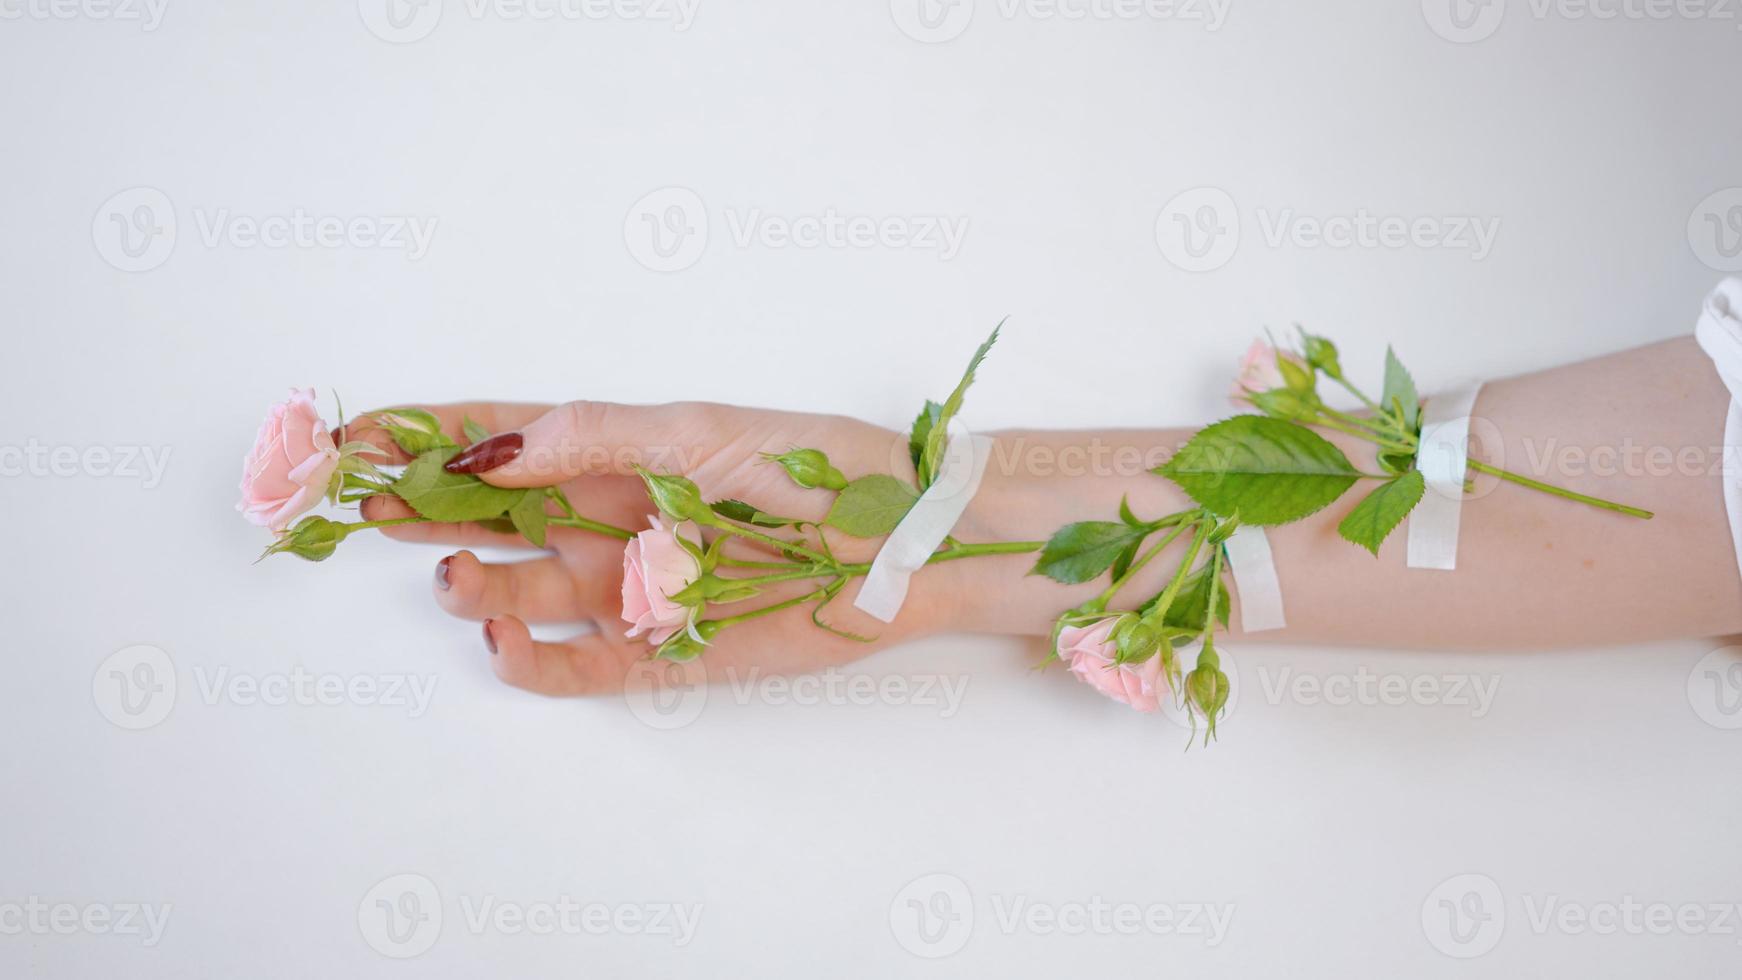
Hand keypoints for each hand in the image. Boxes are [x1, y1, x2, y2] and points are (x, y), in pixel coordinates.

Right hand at [349, 399, 994, 695]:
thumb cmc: (816, 465)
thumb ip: (592, 436)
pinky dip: (532, 660)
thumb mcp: (698, 430)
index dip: (425, 437)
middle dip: (426, 509)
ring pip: (523, 591)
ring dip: (476, 585)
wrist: (905, 541)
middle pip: (493, 516)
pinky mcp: (663, 654)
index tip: (351, 436)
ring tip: (456, 575)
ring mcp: (631, 589)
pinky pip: (577, 666)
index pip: (502, 441)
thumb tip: (488, 449)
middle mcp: (611, 520)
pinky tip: (503, 637)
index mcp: (617, 454)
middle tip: (366, 508)